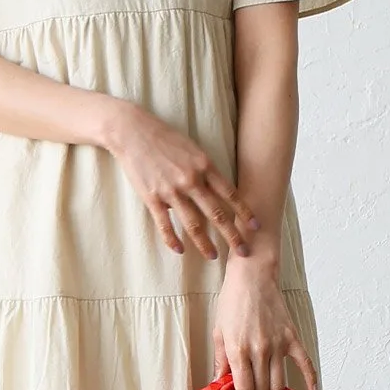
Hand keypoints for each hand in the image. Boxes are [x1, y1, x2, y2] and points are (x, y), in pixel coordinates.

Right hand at [105, 103, 260, 259]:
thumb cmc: (164, 138)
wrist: (133, 132)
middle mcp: (191, 180)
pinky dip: (172, 239)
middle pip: (217, 213)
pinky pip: (165, 223)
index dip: (245, 212)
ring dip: (204, 243)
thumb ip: (204, 170)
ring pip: (193, 223)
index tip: (256, 226)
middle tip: (244, 251)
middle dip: (232, 235)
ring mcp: (171, 190)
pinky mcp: (152, 197)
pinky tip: (179, 249)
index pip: (230, 194)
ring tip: (213, 256)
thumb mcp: (192, 148)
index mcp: (204, 166)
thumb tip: (212, 190)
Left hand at [212, 259, 318, 389]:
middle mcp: (260, 350)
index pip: (244, 389)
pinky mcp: (292, 338)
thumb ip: (220, 360)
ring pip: (279, 384)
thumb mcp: (219, 332)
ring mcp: (278, 345)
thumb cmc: (232, 302)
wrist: (252, 277)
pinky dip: (310, 379)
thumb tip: (219, 383)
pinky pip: (305, 363)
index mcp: (239, 350)